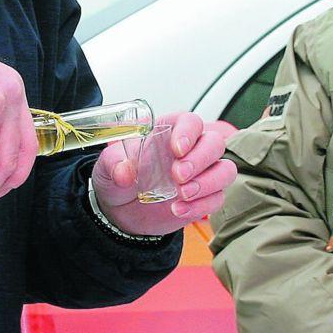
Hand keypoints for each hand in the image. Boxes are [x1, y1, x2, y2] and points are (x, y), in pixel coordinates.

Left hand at [91, 113, 236, 236]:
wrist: (120, 211)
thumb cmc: (118, 179)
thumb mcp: (107, 167)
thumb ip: (114, 163)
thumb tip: (125, 171)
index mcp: (169, 132)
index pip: (191, 122)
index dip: (188, 132)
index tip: (177, 149)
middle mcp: (190, 150)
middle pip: (215, 143)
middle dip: (200, 160)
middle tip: (178, 176)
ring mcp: (201, 174)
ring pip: (225, 170)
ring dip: (208, 183)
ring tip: (182, 194)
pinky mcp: (204, 197)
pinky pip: (217, 198)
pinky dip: (201, 206)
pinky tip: (178, 210)